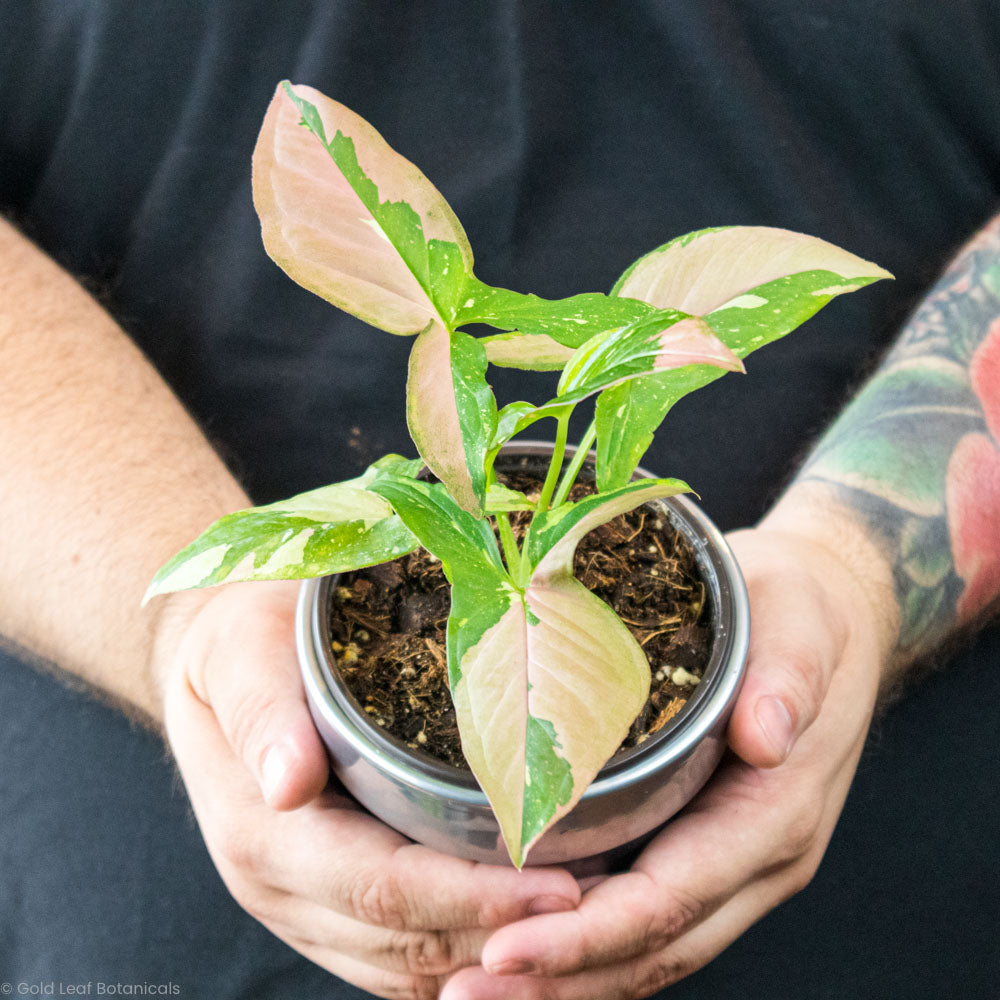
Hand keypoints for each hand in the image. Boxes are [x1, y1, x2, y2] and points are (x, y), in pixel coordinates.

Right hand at [155, 580, 580, 999]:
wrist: (215, 661)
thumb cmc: (239, 642)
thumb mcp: (240, 652)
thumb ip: (262, 712)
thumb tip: (288, 782)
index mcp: (263, 834)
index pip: (382, 890)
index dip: (474, 897)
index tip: (560, 890)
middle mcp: (282, 888)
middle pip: (407, 943)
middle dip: (507, 933)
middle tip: (603, 908)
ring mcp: (304, 905)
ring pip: (409, 968)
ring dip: (497, 954)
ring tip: (586, 918)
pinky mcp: (328, 903)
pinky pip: (401, 958)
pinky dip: (468, 951)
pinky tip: (526, 925)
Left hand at [441, 510, 898, 999]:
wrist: (828, 612)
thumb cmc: (804, 612)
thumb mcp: (803, 622)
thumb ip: (790, 676)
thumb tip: (768, 735)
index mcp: (774, 815)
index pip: (671, 900)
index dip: (586, 934)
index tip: (505, 949)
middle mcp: (757, 859)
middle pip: (652, 948)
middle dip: (558, 981)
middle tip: (463, 992)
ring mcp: (735, 861)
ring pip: (649, 948)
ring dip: (567, 979)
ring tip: (476, 987)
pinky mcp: (708, 845)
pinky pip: (649, 915)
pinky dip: (589, 945)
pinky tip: (530, 945)